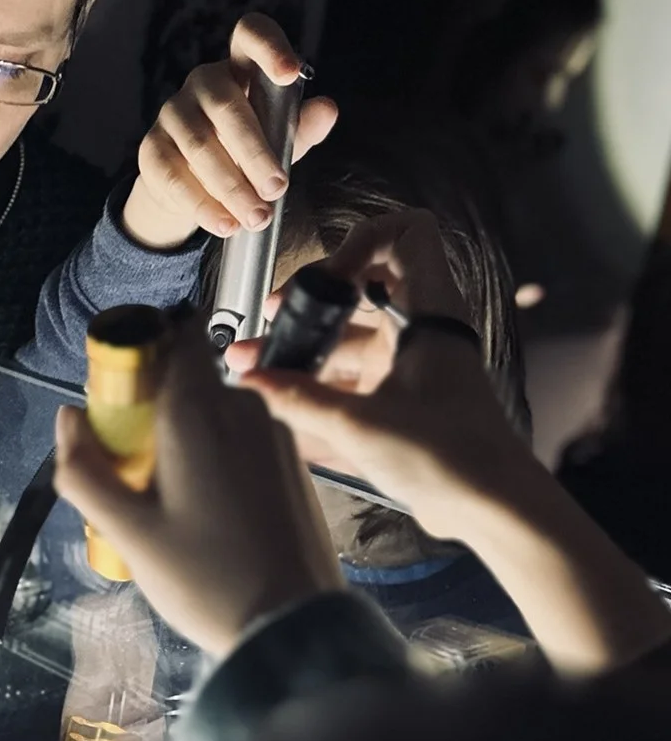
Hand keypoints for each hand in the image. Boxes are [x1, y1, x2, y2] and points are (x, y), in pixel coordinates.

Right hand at [53, 314, 343, 655]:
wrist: (293, 625)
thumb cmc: (207, 580)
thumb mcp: (128, 533)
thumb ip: (85, 470)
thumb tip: (68, 419)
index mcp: (200, 414)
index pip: (175, 335)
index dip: (141, 350)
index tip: (117, 395)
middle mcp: (244, 408)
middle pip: (188, 376)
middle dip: (154, 404)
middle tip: (131, 464)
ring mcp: (275, 433)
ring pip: (216, 408)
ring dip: (185, 433)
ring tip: (167, 495)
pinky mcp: (291, 460)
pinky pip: (242, 435)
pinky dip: (217, 453)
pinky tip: (207, 508)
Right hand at [124, 14, 338, 248]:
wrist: (195, 184)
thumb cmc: (246, 151)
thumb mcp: (281, 138)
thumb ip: (303, 126)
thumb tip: (327, 110)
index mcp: (240, 66)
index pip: (250, 35)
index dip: (269, 47)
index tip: (289, 74)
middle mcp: (203, 81)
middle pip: (227, 108)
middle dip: (255, 154)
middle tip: (277, 190)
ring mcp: (172, 113)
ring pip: (200, 147)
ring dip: (231, 187)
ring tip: (256, 217)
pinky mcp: (150, 148)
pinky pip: (173, 176)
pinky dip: (202, 205)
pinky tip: (225, 224)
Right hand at [234, 211, 527, 535]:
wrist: (490, 506)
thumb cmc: (453, 457)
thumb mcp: (361, 424)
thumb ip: (298, 399)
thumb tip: (249, 379)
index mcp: (430, 313)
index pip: (406, 234)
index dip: (361, 242)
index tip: (325, 280)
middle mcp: (421, 328)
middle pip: (361, 286)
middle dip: (312, 301)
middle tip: (275, 322)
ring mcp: (409, 362)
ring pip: (349, 336)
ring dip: (305, 347)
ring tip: (258, 369)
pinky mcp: (399, 396)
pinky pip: (350, 375)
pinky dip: (317, 381)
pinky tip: (280, 401)